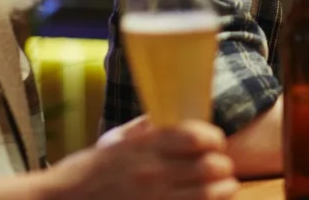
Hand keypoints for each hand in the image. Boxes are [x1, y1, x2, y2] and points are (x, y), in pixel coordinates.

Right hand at [46, 118, 237, 199]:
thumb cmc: (85, 173)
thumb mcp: (113, 142)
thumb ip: (144, 128)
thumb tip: (172, 116)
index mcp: (144, 148)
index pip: (197, 136)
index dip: (214, 138)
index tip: (215, 142)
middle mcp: (152, 174)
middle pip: (212, 165)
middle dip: (222, 165)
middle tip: (220, 166)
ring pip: (211, 193)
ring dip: (223, 188)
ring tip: (223, 186)